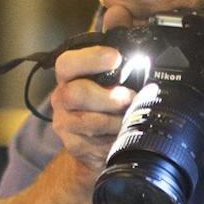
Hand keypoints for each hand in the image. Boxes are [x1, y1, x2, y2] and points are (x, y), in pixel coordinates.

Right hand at [50, 43, 132, 182]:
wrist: (96, 138)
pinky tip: (122, 134)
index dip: (92, 59)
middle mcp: (62, 98)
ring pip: (90, 122)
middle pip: (76, 94)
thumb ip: (118, 73)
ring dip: (116, 120)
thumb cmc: (107, 104)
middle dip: (109, 97)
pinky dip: (115, 138)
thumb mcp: (110, 83)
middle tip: (130, 99)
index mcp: (69, 76)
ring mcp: (65, 123)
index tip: (115, 58)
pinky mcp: (74, 145)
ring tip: (131, 118)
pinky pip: (96, 143)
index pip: (68, 63)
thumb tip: (142, 65)